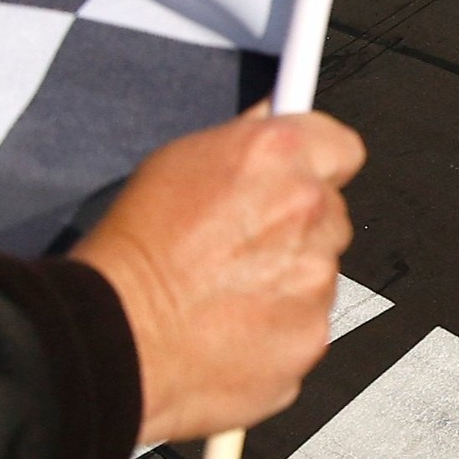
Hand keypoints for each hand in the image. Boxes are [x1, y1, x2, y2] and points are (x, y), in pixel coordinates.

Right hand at [71, 109, 364, 444]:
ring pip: (320, 272)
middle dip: (296, 226)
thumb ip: (243, 143)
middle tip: (242, 243)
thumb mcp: (177, 162)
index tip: (303, 177)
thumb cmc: (134, 250)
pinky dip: (280, 326)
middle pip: (330, 213)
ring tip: (226, 289)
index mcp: (278, 155)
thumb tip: (269, 123)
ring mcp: (316, 278)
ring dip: (288, 278)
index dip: (318, 165)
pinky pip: (307, 324)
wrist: (117, 332)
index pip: (341, 146)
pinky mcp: (313, 335)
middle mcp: (308, 211)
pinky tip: (231, 322)